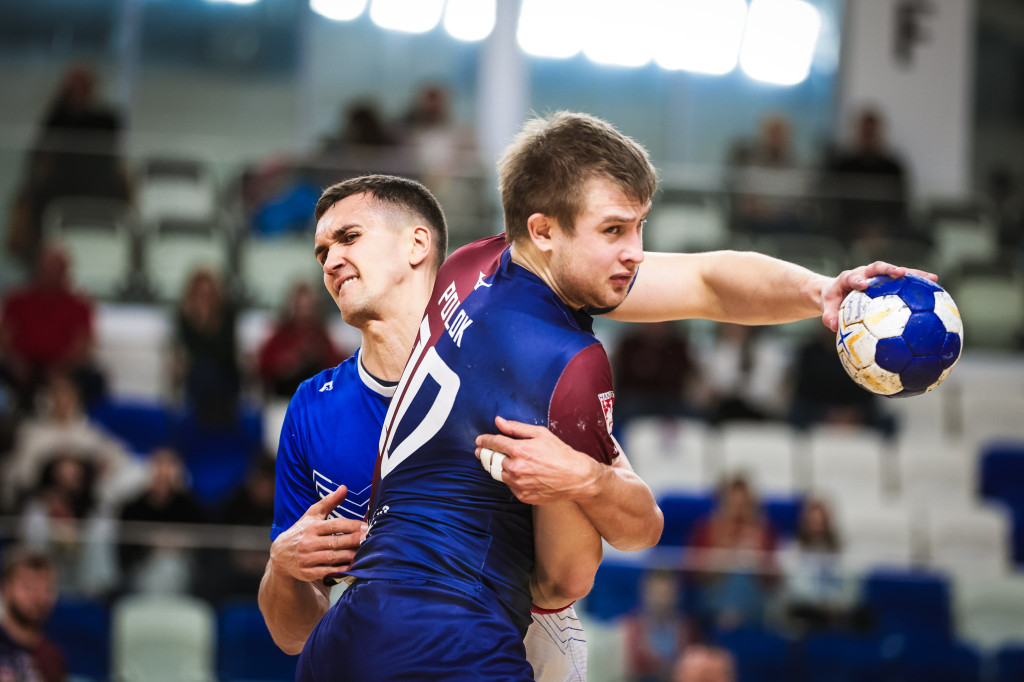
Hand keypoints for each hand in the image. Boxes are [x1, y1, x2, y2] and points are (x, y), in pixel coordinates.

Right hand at [269, 485, 367, 582]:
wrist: (280, 555)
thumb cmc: (302, 531)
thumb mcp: (312, 515)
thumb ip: (329, 502)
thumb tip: (344, 488)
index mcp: (312, 527)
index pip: (335, 525)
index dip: (353, 526)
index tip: (368, 526)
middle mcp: (308, 542)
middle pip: (336, 541)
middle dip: (355, 540)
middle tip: (371, 539)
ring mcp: (307, 559)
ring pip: (333, 557)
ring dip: (350, 556)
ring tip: (366, 553)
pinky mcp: (306, 573)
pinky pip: (327, 572)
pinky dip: (340, 570)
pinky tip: (352, 567)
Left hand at [474, 416, 602, 504]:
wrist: (576, 478)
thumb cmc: (560, 453)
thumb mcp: (541, 434)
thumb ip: (517, 428)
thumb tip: (499, 421)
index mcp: (519, 450)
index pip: (493, 443)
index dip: (484, 440)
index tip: (480, 440)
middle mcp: (516, 468)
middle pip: (491, 460)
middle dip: (485, 454)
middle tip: (482, 451)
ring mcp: (518, 484)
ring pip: (497, 474)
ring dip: (496, 467)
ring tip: (500, 461)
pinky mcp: (522, 495)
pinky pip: (508, 485)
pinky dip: (509, 478)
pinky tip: (517, 473)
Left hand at [820, 261, 937, 330]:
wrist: (836, 290)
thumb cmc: (833, 300)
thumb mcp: (828, 307)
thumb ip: (829, 316)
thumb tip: (833, 327)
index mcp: (848, 278)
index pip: (853, 276)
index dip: (858, 279)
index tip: (863, 284)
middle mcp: (865, 273)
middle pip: (878, 267)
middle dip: (889, 269)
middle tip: (901, 273)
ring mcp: (878, 276)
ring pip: (897, 272)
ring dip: (914, 274)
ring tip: (932, 278)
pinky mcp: (889, 281)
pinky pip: (905, 282)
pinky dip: (919, 285)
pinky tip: (938, 291)